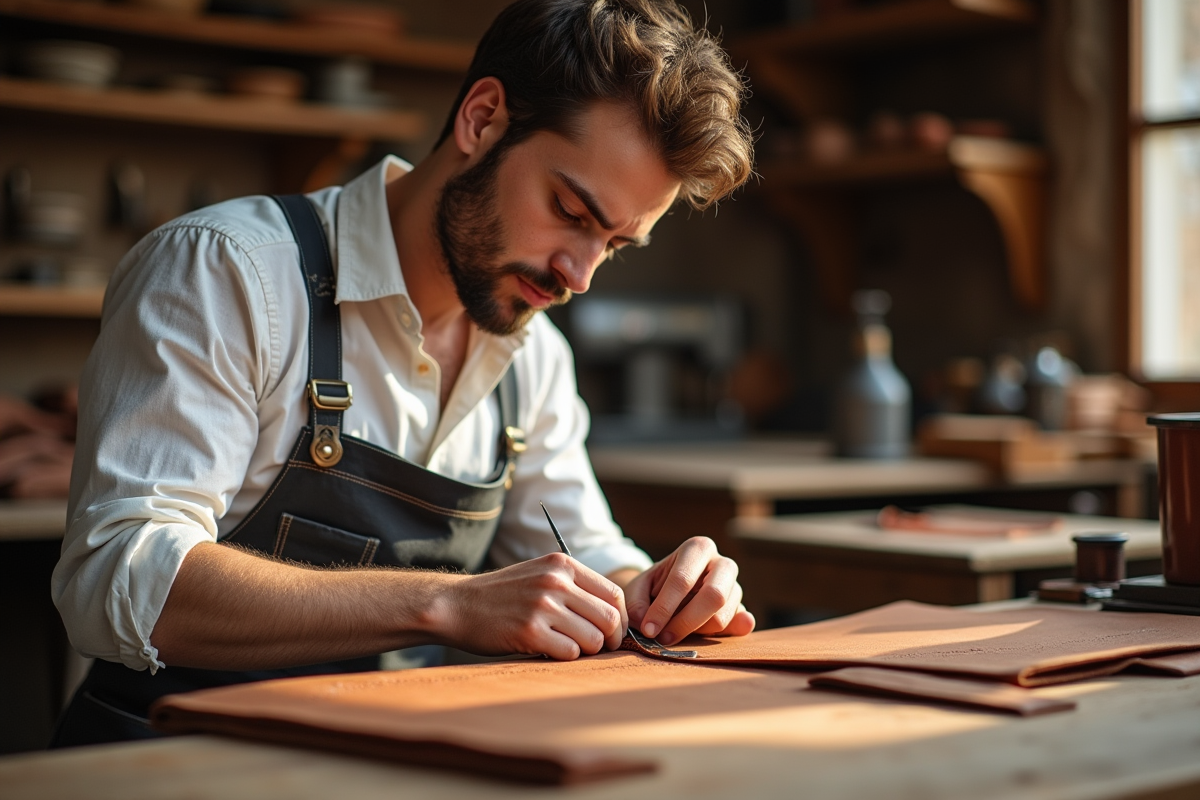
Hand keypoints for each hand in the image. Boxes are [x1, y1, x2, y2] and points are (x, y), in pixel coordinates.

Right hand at [437, 553, 627, 660]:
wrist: (458, 604)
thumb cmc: (503, 595)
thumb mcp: (540, 574)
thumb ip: (573, 586)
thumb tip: (614, 615)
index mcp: (563, 564)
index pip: (614, 594)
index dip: (621, 618)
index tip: (614, 632)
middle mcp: (556, 582)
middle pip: (609, 618)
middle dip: (611, 639)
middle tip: (599, 648)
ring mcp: (543, 606)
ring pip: (593, 639)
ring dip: (587, 650)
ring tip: (569, 647)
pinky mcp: (530, 632)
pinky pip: (569, 653)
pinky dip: (565, 657)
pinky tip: (549, 649)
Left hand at [624, 537, 754, 645]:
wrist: (673, 592)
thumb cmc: (655, 586)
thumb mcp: (639, 588)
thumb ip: (636, 603)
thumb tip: (646, 623)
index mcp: (697, 548)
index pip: (683, 579)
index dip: (664, 607)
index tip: (649, 629)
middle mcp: (722, 563)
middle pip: (714, 595)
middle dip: (685, 621)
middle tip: (663, 638)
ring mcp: (736, 587)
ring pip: (722, 616)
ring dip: (695, 632)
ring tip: (672, 635)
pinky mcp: (741, 609)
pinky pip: (736, 627)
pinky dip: (724, 634)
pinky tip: (710, 636)